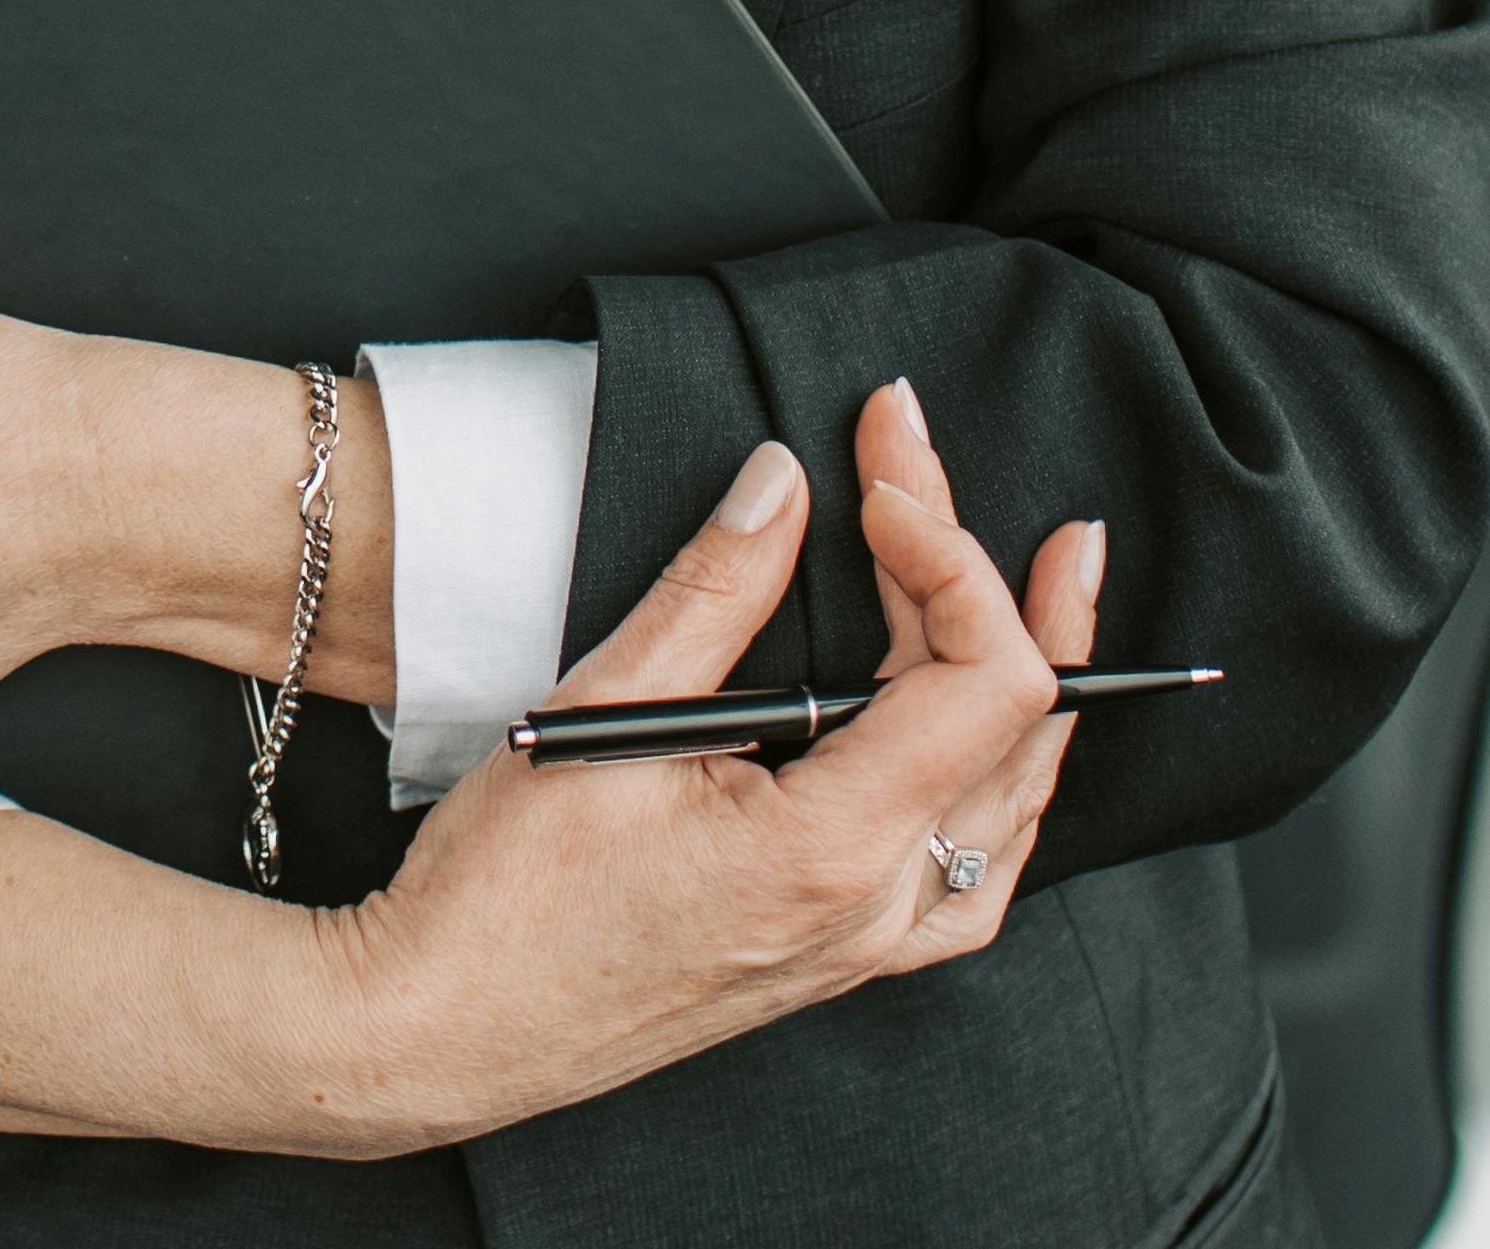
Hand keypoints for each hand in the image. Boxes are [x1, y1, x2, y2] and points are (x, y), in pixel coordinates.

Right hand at [315, 387, 1098, 1149]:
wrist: (445, 1031)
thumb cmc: (502, 899)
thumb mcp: (604, 711)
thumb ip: (714, 590)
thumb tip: (783, 483)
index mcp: (831, 849)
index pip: (984, 680)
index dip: (952, 554)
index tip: (874, 479)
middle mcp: (874, 909)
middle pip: (1008, 723)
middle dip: (978, 571)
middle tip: (916, 458)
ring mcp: (863, 947)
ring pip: (1011, 804)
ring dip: (1029, 678)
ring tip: (1044, 579)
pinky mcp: (835, 959)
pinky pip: (971, 874)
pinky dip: (997, 784)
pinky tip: (982, 735)